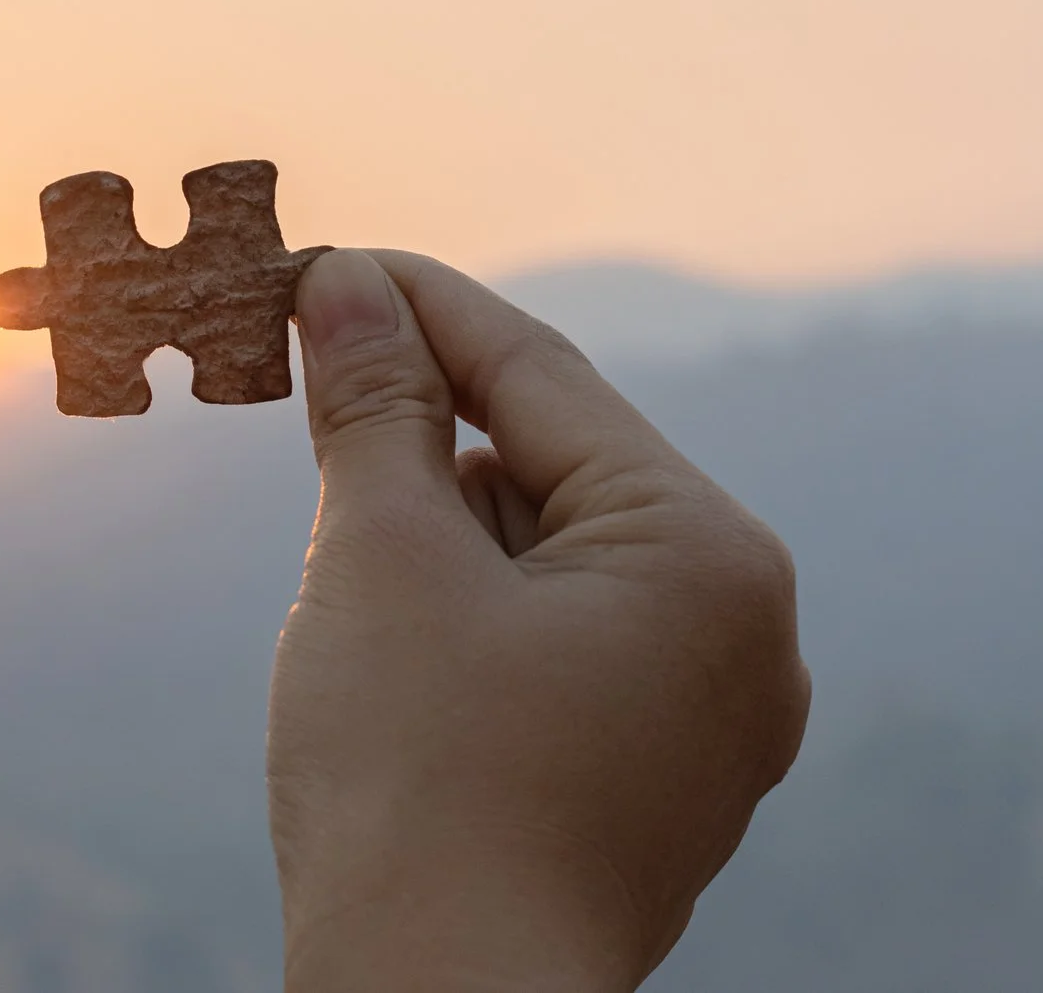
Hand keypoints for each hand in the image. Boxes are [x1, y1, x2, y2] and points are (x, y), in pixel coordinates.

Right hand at [271, 251, 810, 991]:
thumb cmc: (412, 782)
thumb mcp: (379, 559)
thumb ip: (374, 407)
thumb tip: (348, 285)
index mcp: (705, 557)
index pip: (541, 376)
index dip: (418, 305)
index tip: (323, 260)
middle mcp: (738, 632)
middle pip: (554, 465)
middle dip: (424, 427)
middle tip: (304, 378)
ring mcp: (704, 718)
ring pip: (550, 558)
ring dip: (441, 528)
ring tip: (346, 557)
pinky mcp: (652, 779)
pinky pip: (559, 642)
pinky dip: (469, 610)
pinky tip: (392, 634)